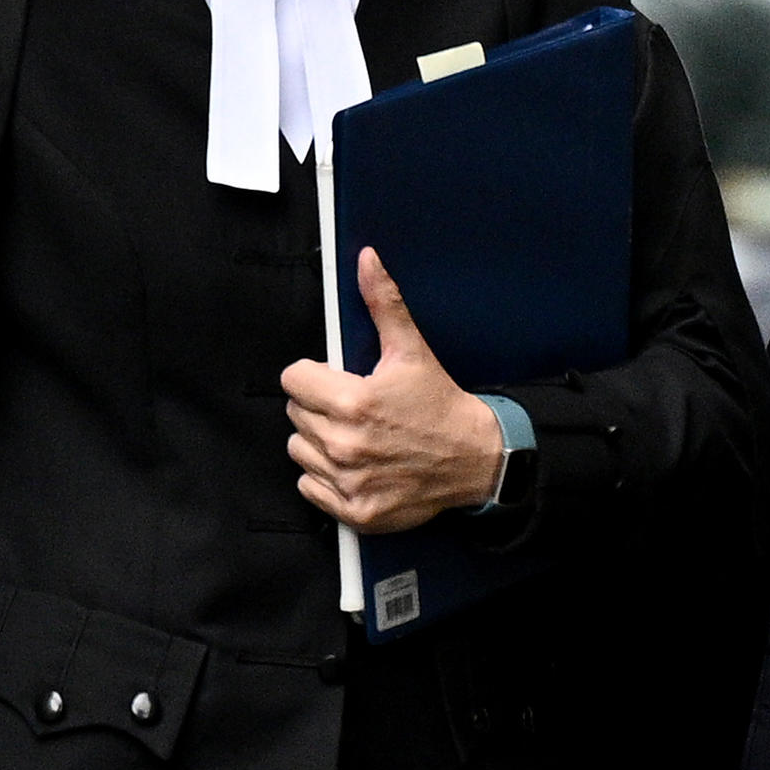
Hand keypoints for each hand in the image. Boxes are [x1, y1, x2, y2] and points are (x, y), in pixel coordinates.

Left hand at [279, 250, 504, 533]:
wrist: (477, 459)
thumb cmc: (441, 406)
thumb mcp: (412, 352)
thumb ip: (383, 305)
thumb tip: (366, 260)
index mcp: (353, 402)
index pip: (293, 380)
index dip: (314, 376)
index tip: (338, 382)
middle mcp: (345, 444)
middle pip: (295, 415)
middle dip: (319, 408)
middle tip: (355, 411)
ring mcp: (349, 480)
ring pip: (299, 451)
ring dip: (319, 443)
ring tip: (355, 438)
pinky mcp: (354, 510)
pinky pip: (309, 488)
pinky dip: (326, 479)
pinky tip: (355, 466)